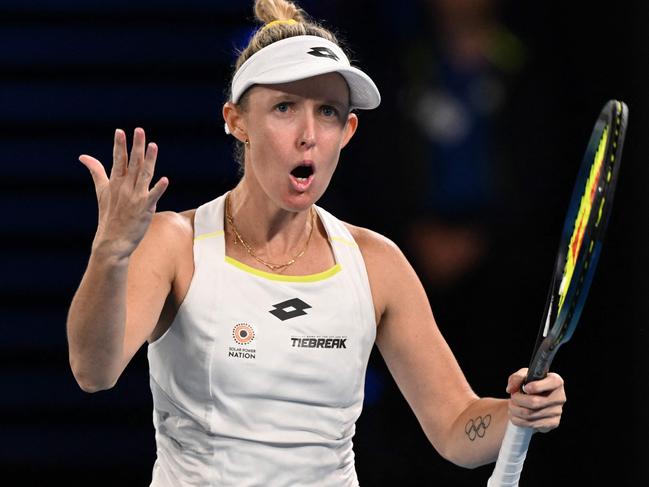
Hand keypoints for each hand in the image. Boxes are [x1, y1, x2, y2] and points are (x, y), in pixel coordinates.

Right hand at [79, 127, 168, 259]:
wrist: (112, 241)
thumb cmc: (108, 215)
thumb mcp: (101, 191)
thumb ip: (96, 172)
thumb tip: (83, 156)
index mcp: (115, 183)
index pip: (117, 160)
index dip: (119, 145)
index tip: (120, 131)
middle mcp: (125, 188)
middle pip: (132, 163)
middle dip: (135, 146)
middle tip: (139, 130)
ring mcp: (135, 198)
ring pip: (144, 175)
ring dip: (149, 160)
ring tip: (153, 145)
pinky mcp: (145, 209)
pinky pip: (153, 197)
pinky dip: (158, 189)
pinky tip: (165, 179)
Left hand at [506, 368, 565, 432]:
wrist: (531, 401)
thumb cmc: (528, 385)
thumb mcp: (522, 376)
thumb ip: (516, 378)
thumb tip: (511, 389)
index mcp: (556, 381)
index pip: (552, 382)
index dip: (536, 386)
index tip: (525, 388)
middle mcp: (560, 397)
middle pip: (535, 402)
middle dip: (518, 399)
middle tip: (512, 397)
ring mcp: (557, 411)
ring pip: (530, 414)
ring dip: (515, 410)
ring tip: (512, 405)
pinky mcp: (552, 423)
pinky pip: (531, 424)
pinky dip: (518, 419)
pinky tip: (515, 414)